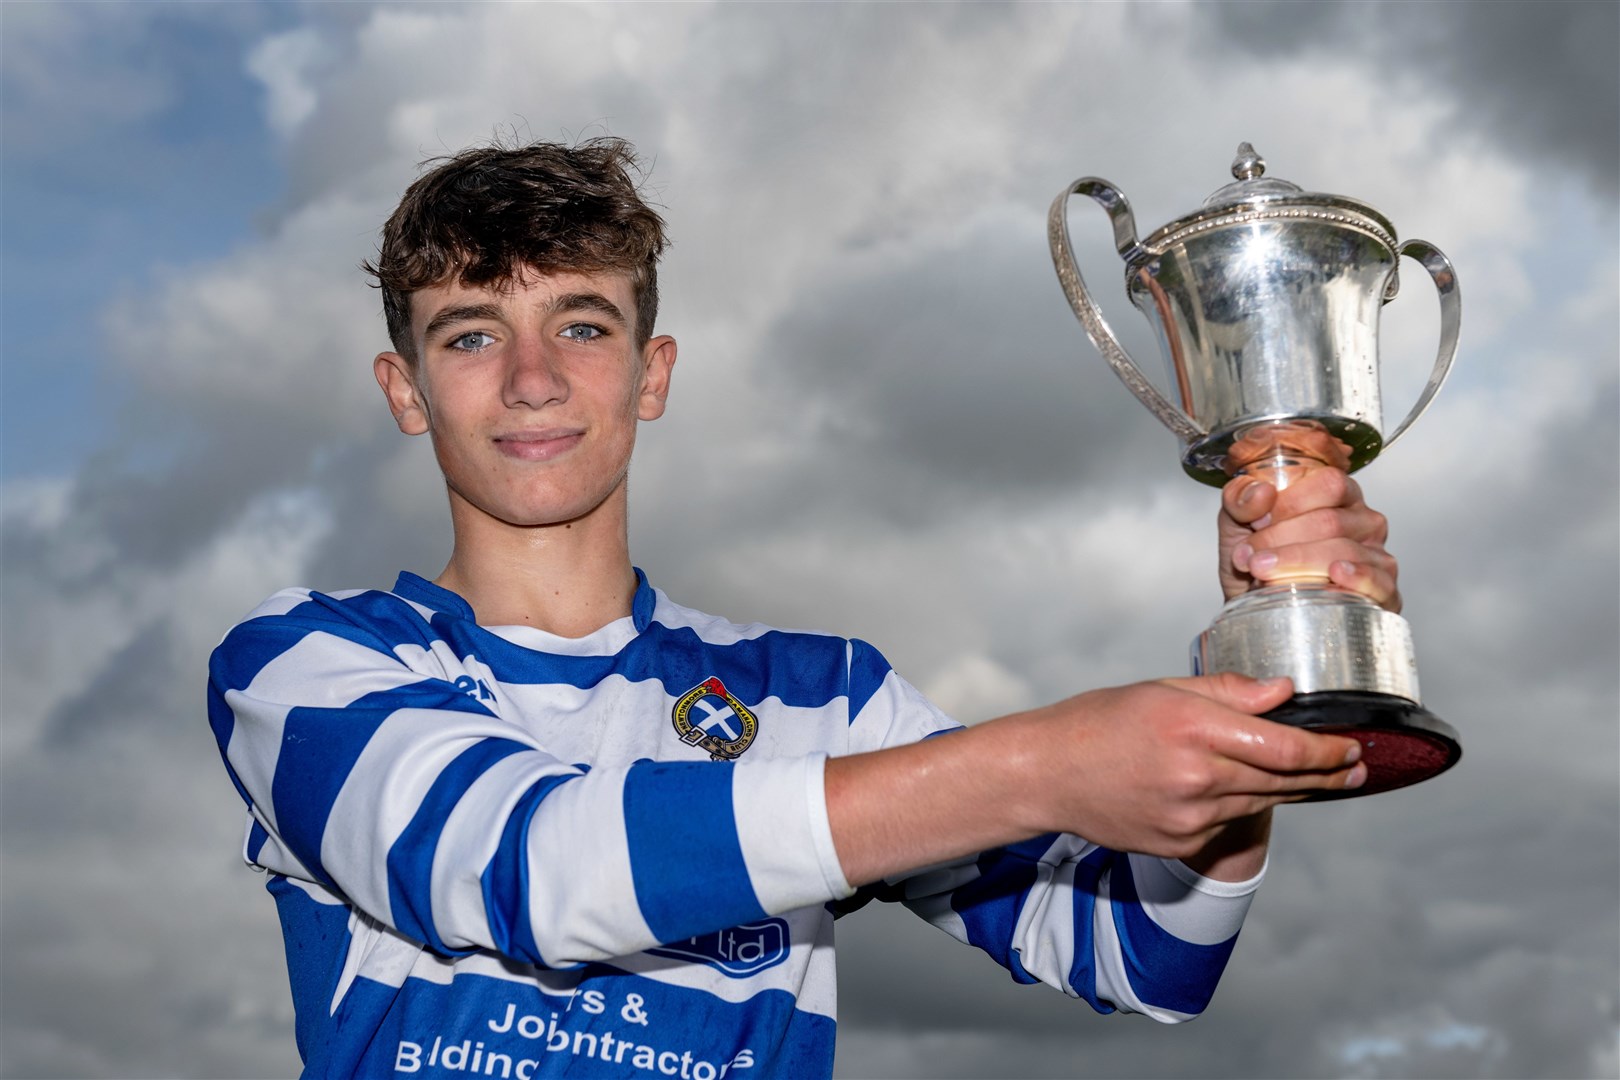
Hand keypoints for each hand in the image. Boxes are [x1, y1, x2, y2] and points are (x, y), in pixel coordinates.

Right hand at [1006, 673, 1363, 862]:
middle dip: (1327, 774)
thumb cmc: (1100, 722)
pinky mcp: (1180, 843)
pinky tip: (1246, 793)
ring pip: (1261, 804)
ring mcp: (1189, 817)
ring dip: (1292, 791)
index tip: (1352, 745)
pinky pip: (1228, 823)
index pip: (1283, 747)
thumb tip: (1284, 692)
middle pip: (1283, 781)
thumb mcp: (1162, 690)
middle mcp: (1196, 776)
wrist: (1048, 774)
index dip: (1328, 750)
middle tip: (1357, 767)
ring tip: (1319, 780)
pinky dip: (1242, 806)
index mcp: (1192, 727)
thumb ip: (1228, 691)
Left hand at [1218, 468, 1399, 610]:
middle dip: (1283, 539)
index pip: (1327, 484)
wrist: (1257, 608)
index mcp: (1336, 495)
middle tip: (1250, 558)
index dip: (1289, 503)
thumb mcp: (1236, 523)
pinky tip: (1336, 575)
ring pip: (1345, 552)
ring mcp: (1377, 556)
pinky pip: (1377, 581)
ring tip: (1263, 573)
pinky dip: (1357, 578)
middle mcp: (1363, 521)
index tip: (1255, 524)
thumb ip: (1240, 499)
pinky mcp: (1384, 591)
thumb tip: (1261, 492)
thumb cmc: (1257, 559)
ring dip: (1299, 562)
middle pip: (1331, 521)